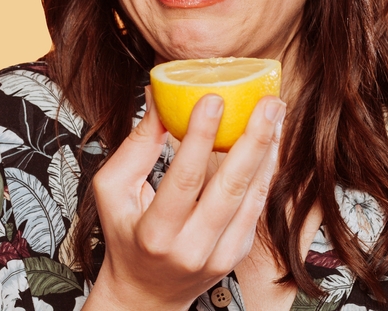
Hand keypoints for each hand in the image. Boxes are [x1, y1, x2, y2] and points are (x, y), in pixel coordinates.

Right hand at [84, 90, 284, 310]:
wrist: (146, 294)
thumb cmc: (125, 234)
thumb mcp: (113, 191)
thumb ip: (137, 145)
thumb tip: (158, 96)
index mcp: (155, 234)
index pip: (183, 180)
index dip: (200, 138)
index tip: (214, 99)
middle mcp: (191, 248)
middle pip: (230, 188)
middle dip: (253, 139)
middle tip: (268, 102)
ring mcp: (220, 255)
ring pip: (251, 196)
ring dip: (267, 151)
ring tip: (274, 113)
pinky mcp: (237, 253)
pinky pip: (256, 207)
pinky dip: (265, 171)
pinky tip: (270, 142)